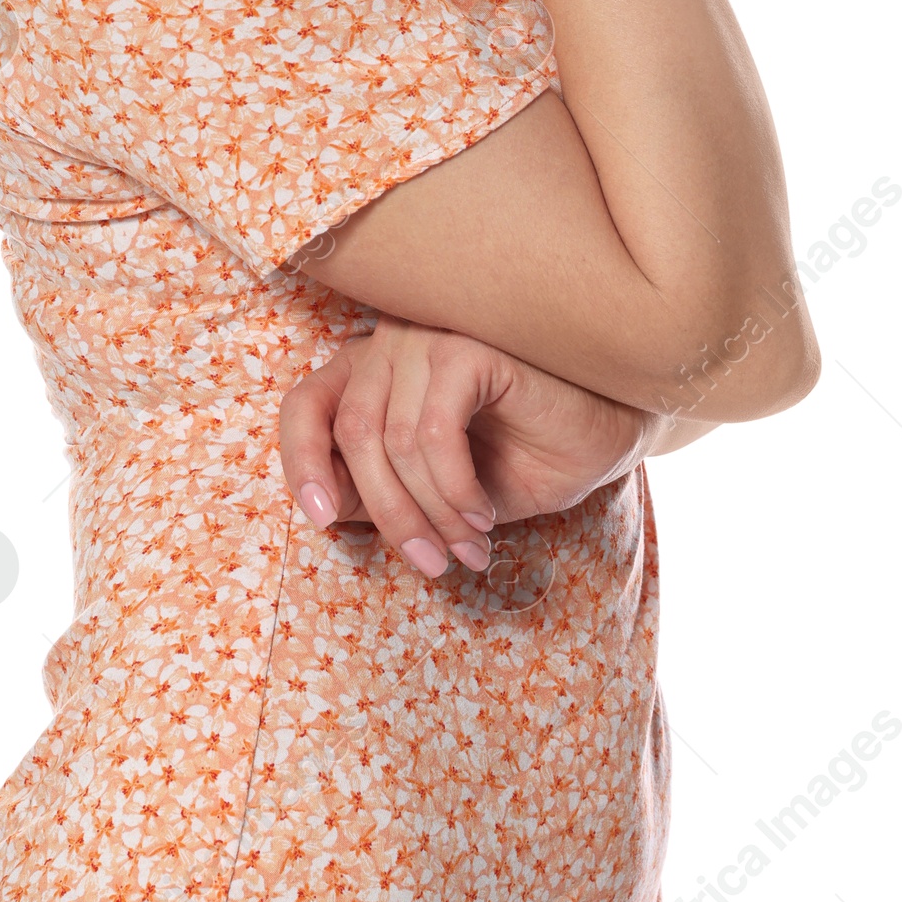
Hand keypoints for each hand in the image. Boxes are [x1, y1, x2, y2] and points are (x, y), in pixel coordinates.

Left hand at [277, 315, 656, 577]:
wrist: (602, 437)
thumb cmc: (517, 460)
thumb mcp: (432, 490)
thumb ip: (374, 490)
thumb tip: (323, 507)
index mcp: (371, 372)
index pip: (304, 406)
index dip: (299, 462)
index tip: (322, 519)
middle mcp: (390, 343)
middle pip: (351, 435)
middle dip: (389, 515)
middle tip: (429, 565)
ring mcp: (427, 337)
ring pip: (393, 441)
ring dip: (431, 513)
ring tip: (469, 547)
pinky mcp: (467, 346)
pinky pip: (435, 432)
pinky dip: (455, 489)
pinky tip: (485, 514)